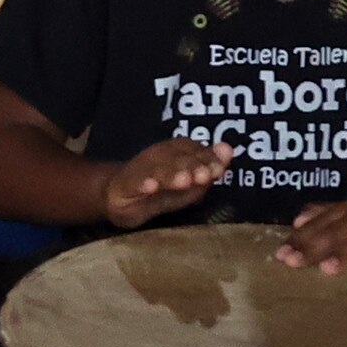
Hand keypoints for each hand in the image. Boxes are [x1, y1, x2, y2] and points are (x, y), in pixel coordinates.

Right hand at [99, 137, 231, 228]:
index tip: (217, 169)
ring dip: (171, 174)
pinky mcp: (124, 186)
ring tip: (183, 181)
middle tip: (203, 175)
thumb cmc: (162, 190)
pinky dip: (142, 183)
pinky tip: (150, 187)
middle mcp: (157, 156)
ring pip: (157, 170)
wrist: (119, 198)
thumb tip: (228, 148)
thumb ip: (209, 167)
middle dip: (191, 166)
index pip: (194, 150)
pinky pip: (133, 183)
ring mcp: (140, 170)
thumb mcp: (191, 183)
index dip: (207, 159)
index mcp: (176, 151)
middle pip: (176, 158)